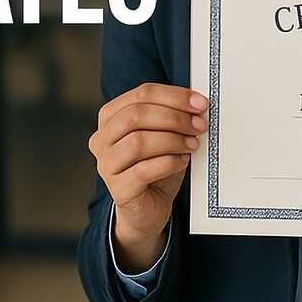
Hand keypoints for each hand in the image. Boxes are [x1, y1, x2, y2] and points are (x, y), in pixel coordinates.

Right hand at [89, 83, 207, 270]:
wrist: (149, 207)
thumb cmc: (156, 166)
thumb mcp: (163, 134)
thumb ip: (172, 116)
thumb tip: (197, 104)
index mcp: (110, 116)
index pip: (141, 94)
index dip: (173, 96)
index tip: (200, 103)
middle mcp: (102, 138)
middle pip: (136, 115)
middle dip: (173, 117)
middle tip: (199, 125)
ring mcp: (106, 165)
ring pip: (137, 142)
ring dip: (172, 140)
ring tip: (192, 144)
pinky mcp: (118, 189)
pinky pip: (143, 170)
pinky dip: (169, 162)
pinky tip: (182, 161)